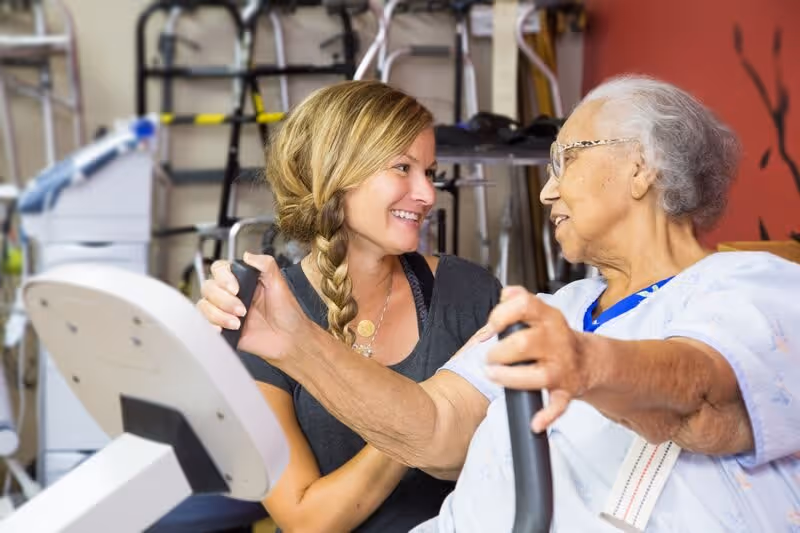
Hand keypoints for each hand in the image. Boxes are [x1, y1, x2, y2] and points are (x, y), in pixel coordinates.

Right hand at [197, 252, 309, 360]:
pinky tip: (228, 329)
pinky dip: (212, 325)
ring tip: (238, 323)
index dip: (223, 278)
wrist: (289, 338)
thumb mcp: (279, 283)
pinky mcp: (222, 327)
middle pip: (208, 287)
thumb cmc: (286, 312)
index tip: (236, 289)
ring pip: (204, 305)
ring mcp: (224, 310)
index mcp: (242, 279)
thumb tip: (247, 255)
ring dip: (219, 314)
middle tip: (243, 310)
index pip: (219, 269)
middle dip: (224, 300)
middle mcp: (230, 293)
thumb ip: (266, 265)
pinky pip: (204, 323)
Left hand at [482, 286, 596, 432]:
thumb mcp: (540, 313)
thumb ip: (519, 301)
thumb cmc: (554, 337)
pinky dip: (547, 416)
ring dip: (510, 378)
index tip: (490, 328)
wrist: (590, 360)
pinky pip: (558, 405)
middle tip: (490, 357)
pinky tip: (535, 421)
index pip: (523, 305)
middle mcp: (556, 340)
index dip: (500, 315)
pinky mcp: (566, 390)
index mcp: (548, 317)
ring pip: (538, 375)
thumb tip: (505, 294)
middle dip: (500, 351)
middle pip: (524, 343)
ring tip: (494, 376)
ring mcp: (562, 366)